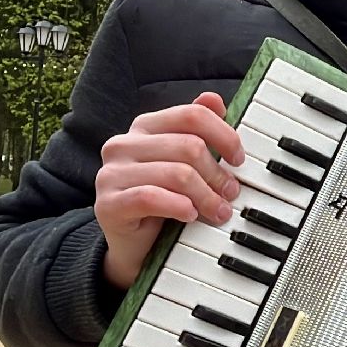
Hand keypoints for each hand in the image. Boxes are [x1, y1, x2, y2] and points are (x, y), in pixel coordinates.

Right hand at [95, 92, 245, 289]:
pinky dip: (178, 206)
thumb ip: (197, 132)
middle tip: (231, 194)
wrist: (135, 247)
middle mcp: (123, 144)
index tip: (238, 159)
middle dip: (218, 173)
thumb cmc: (164, 202)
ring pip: (176, 174)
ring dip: (206, 196)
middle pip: (189, 146)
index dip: (223, 135)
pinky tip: (190, 215)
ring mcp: (111, 173)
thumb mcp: (185, 164)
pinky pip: (152, 197)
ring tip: (218, 212)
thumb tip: (213, 99)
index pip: (191, 115)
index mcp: (144, 127)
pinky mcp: (108, 203)